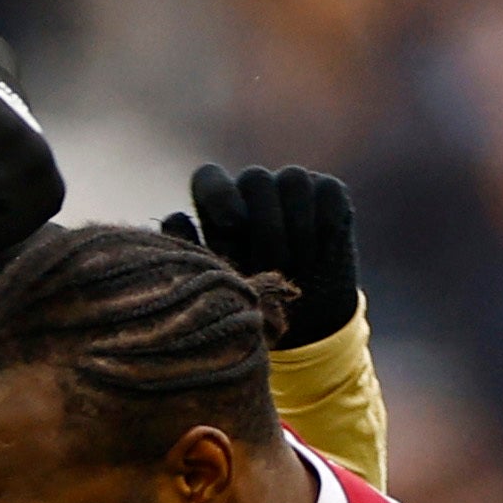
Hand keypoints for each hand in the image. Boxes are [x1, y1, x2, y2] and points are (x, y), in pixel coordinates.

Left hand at [163, 162, 359, 345]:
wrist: (307, 325)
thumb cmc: (254, 306)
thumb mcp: (221, 289)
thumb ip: (193, 255)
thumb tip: (174, 218)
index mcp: (219, 207)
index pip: (209, 178)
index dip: (219, 193)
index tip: (232, 226)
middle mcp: (253, 189)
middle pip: (255, 179)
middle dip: (265, 227)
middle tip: (272, 267)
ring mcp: (292, 187)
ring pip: (293, 179)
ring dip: (296, 228)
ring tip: (297, 265)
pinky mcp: (329, 192)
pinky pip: (327, 192)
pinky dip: (324, 224)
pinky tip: (320, 254)